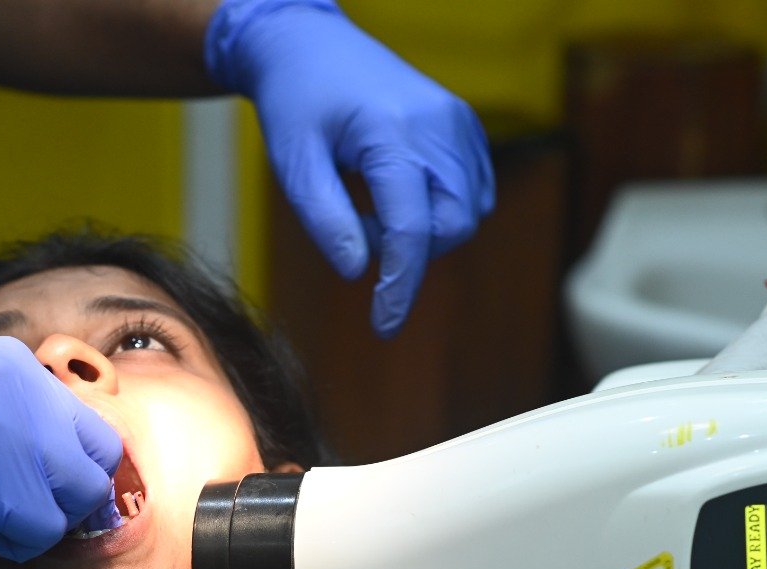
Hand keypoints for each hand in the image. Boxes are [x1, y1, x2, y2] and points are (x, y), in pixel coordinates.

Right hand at [0, 337, 121, 560]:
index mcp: (9, 361)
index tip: (45, 488)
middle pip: (100, 454)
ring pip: (81, 494)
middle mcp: (22, 385)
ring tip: (1, 524)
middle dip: (75, 493)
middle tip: (34, 513)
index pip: (85, 418)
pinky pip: (45, 527)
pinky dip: (22, 543)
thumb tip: (50, 463)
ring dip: (49, 522)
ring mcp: (14, 429)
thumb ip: (5, 415)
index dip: (71, 464)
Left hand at [207, 0, 493, 337]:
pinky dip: (442, 210)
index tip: (383, 326)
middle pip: (452, 226)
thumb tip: (357, 271)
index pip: (412, 230)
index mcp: (392, 133)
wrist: (311, 44)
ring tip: (372, 209)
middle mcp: (438, 125)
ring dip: (426, 232)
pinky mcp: (465, 126)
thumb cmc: (295, 102)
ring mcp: (459, 123)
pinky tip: (398, 196)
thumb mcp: (293, 164)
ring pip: (469, 212)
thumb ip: (325, 219)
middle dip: (412, 253)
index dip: (400, 286)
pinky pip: (472, 191)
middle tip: (358, 233)